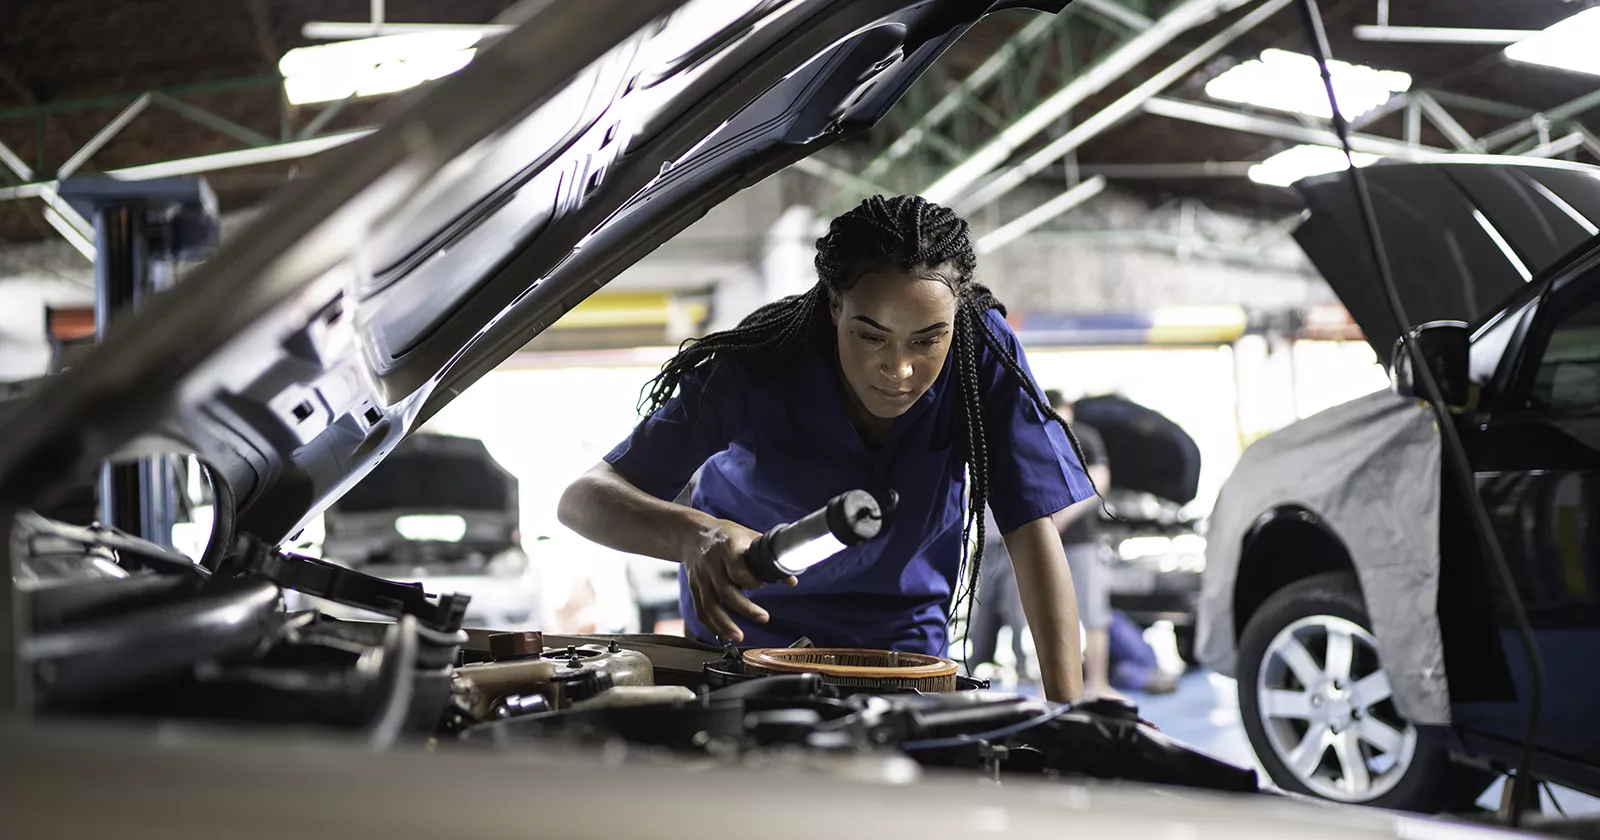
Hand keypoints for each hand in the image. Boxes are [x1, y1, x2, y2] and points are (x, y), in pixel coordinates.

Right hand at [681, 517, 796, 641]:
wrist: (693, 534)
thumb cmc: (727, 535)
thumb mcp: (748, 537)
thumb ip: (768, 557)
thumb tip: (791, 580)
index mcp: (728, 548)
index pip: (737, 568)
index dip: (751, 580)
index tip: (763, 585)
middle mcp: (712, 564)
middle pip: (726, 591)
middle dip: (745, 608)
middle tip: (764, 618)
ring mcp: (701, 578)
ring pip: (711, 604)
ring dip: (725, 624)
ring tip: (740, 637)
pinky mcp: (694, 588)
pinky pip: (701, 610)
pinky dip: (712, 625)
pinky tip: (724, 635)